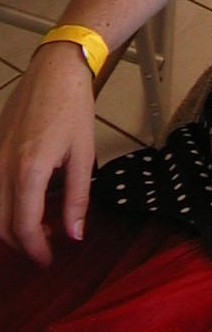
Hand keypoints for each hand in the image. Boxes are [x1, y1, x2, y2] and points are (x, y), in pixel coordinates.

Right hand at [0, 43, 95, 264]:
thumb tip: (74, 236)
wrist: (54, 72)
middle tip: (47, 246)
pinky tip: (30, 199)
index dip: (36, 249)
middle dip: (23, 243)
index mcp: (28, 171)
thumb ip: (77, 199)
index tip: (49, 259)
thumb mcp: (84, 155)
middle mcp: (2, 167)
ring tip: (43, 224)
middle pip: (2, 225)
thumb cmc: (73, 109)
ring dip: (13, 225)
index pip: (23, 227)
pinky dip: (7, 204)